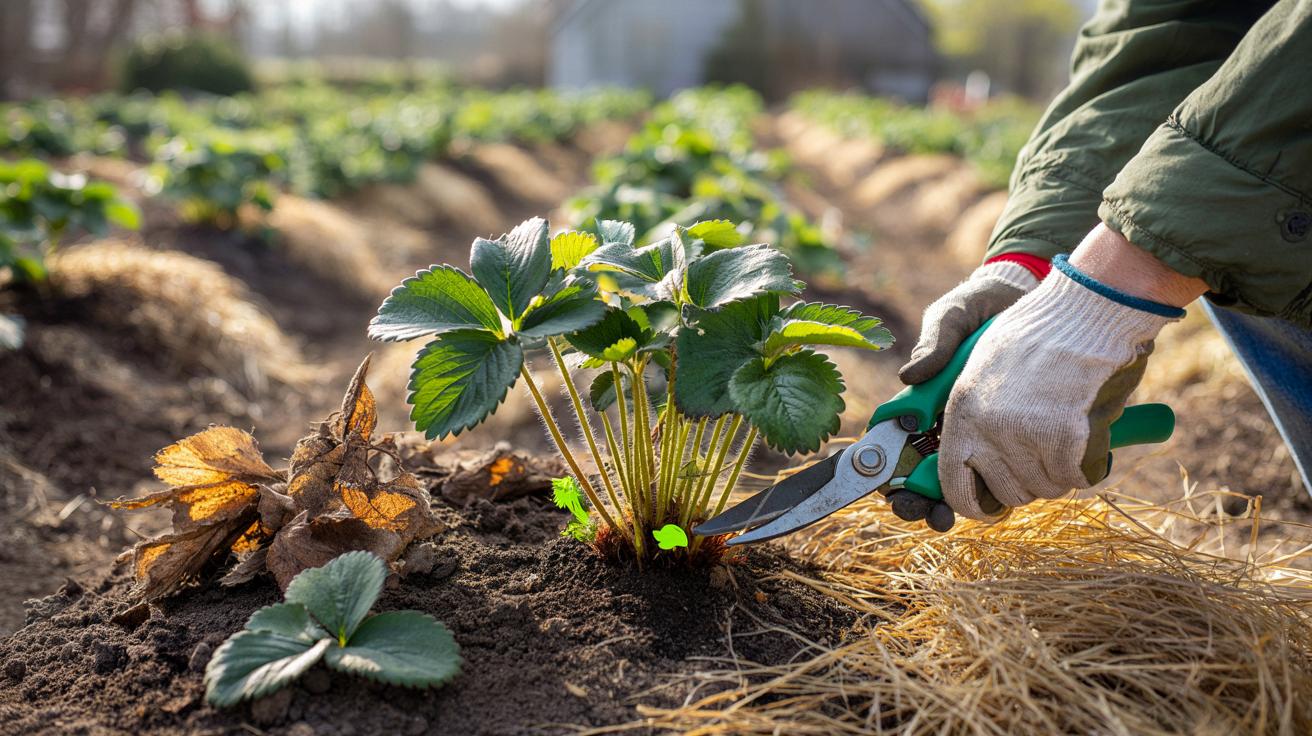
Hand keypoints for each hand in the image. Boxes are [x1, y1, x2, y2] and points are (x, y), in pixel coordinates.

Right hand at [889, 260, 1038, 530]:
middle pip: (929, 479)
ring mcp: (985, 432)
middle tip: (936, 515)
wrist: (1031, 298)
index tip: (901, 496)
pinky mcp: (1019, 432)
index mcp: (924, 404)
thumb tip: (911, 376)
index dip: (895, 482)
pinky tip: (1022, 489)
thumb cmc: (981, 308)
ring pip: (972, 483)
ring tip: (985, 508)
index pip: (898, 451)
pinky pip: (1014, 466)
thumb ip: (934, 343)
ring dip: (973, 503)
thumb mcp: (953, 317)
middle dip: (928, 505)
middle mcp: (951, 424)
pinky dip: (1016, 483)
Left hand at [937, 242, 1186, 520]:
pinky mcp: (1060, 439)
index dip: (974, 503)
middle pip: (1007, 494)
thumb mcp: (982, 359)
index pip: (953, 483)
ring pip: (1045, 489)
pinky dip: (1087, 465)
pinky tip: (1086, 434)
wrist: (1083, 307)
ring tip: (1067, 432)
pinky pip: (1075, 478)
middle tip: (1045, 453)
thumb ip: (966, 401)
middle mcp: (984, 429)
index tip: (991, 506)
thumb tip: (940, 421)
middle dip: (1028, 484)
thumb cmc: (1038, 331)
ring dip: (1060, 472)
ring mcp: (1021, 436)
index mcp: (961, 411)